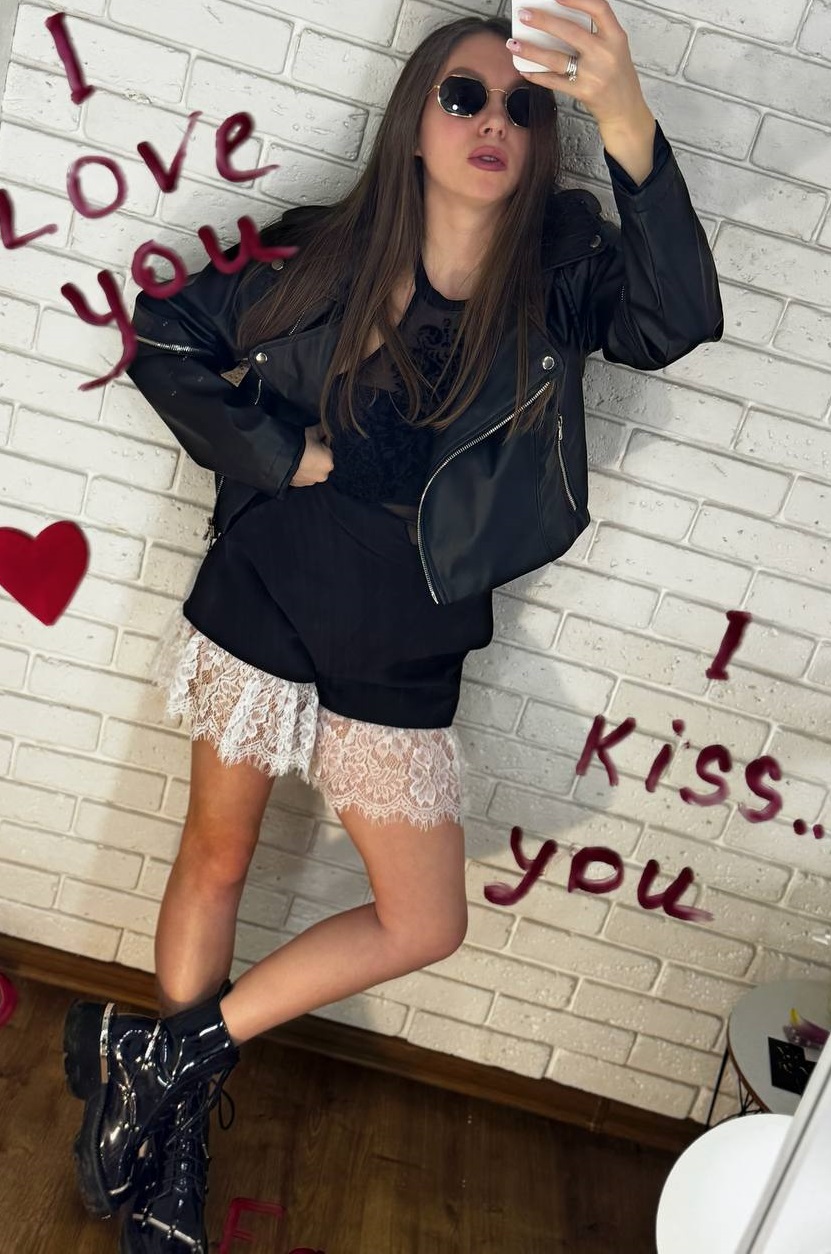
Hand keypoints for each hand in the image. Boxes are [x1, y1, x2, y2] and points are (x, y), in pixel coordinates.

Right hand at [289, 423, 333, 486]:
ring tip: (298, 454)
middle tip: (304, 446)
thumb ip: (322, 430)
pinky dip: (301, 469)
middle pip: (321, 460)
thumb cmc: (298, 444)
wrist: (277, 457)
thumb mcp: (312, 431)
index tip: (312, 437)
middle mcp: (323, 475)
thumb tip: (325, 428)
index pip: (328, 447)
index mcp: (329, 462)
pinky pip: (304, 475)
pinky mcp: (300, 485)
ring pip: (312, 468)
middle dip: (315, 453)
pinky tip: (294, 462)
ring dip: (308, 462)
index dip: (319, 440)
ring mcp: (311, 481)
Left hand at [509, 0, 650, 130]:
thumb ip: (595, 34)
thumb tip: (557, 22)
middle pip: (569, 31)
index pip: (598, 9)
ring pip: (556, 58)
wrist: (626, 110)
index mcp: (616, 37)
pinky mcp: (583, 92)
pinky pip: (554, 81)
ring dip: (531, 50)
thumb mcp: (614, 49)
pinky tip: (525, 68)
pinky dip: (537, 75)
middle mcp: (606, 53)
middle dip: (543, 21)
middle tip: (524, 15)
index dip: (577, 0)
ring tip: (514, 43)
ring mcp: (594, 74)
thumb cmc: (617, 76)